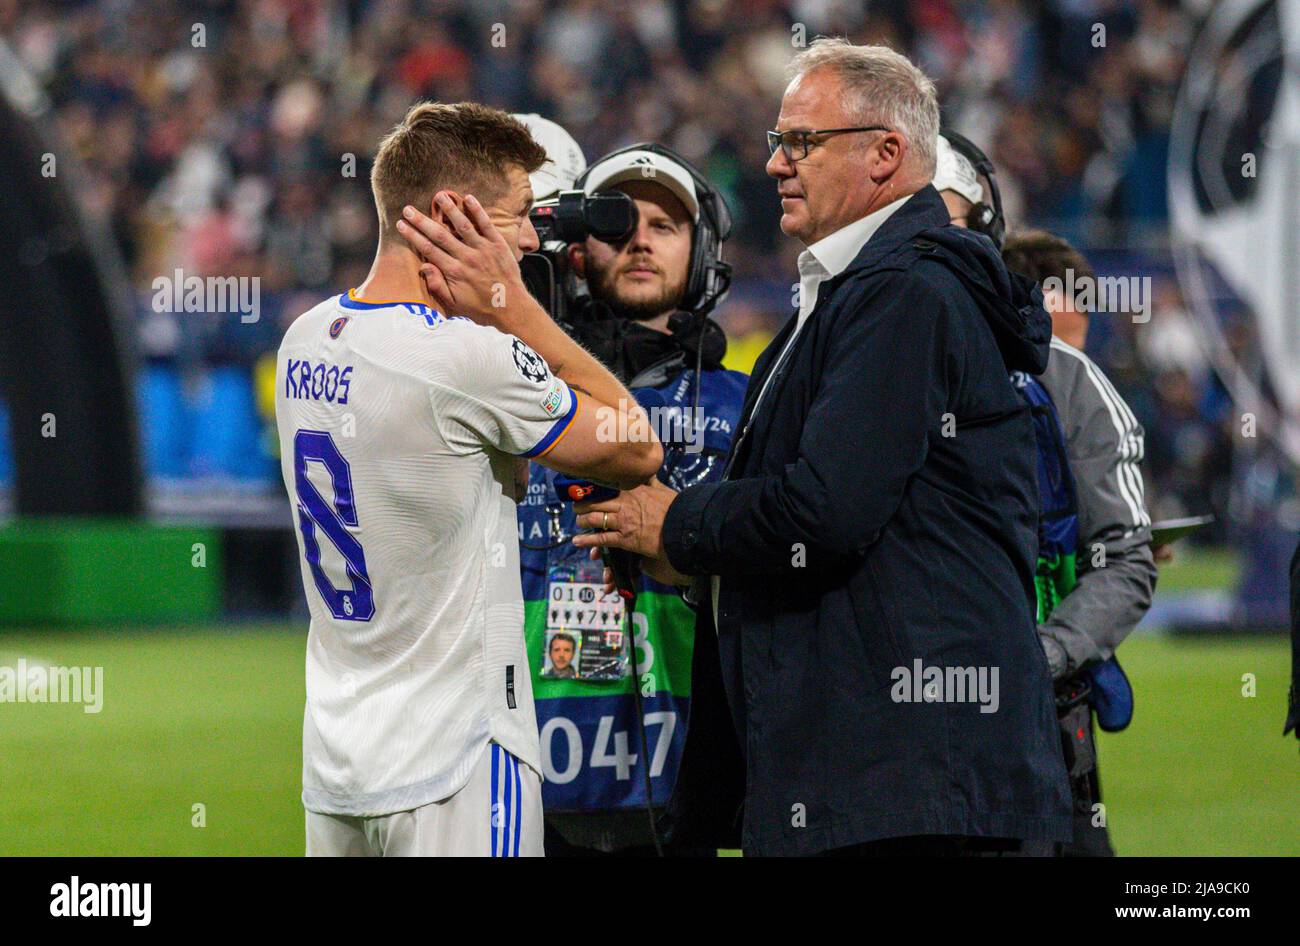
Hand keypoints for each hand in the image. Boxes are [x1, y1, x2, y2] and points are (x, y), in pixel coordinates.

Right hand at [395, 193, 529, 325]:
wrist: (511, 307)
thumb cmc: (482, 308)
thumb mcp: (455, 304)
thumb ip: (437, 285)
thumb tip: (423, 267)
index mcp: (454, 271)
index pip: (428, 249)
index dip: (413, 236)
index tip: (401, 224)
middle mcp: (466, 257)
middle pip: (440, 234)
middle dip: (422, 221)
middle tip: (408, 209)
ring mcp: (483, 249)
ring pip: (462, 225)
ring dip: (450, 209)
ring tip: (438, 196)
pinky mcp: (498, 244)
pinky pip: (486, 224)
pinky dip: (477, 211)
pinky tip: (468, 198)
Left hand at [572, 479, 691, 585]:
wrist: (683, 527)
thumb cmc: (675, 508)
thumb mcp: (662, 489)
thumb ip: (651, 480)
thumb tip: (648, 470)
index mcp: (632, 490)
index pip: (605, 486)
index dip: (591, 488)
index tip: (584, 488)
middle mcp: (624, 503)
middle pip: (594, 501)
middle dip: (582, 505)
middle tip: (577, 507)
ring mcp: (623, 521)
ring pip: (594, 518)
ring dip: (583, 521)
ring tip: (579, 523)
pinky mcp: (625, 538)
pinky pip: (601, 538)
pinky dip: (587, 541)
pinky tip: (578, 541)